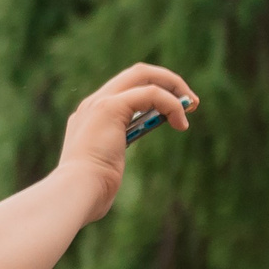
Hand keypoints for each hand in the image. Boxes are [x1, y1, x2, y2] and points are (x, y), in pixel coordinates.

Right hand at [56, 65, 199, 218]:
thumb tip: (110, 178)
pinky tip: (181, 123)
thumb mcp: (105, 172)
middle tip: (191, 102)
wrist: (76, 193)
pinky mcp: (110, 107)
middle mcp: (92, 104)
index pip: (124, 90)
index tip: (173, 111)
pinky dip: (171, 104)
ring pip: (143, 74)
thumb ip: (109, 163)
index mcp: (89, 118)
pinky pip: (151, 93)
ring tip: (192, 106)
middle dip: (167, 81)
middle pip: (135, 74)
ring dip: (173, 86)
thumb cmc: (90, 193)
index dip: (153, 94)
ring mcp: (99, 103)